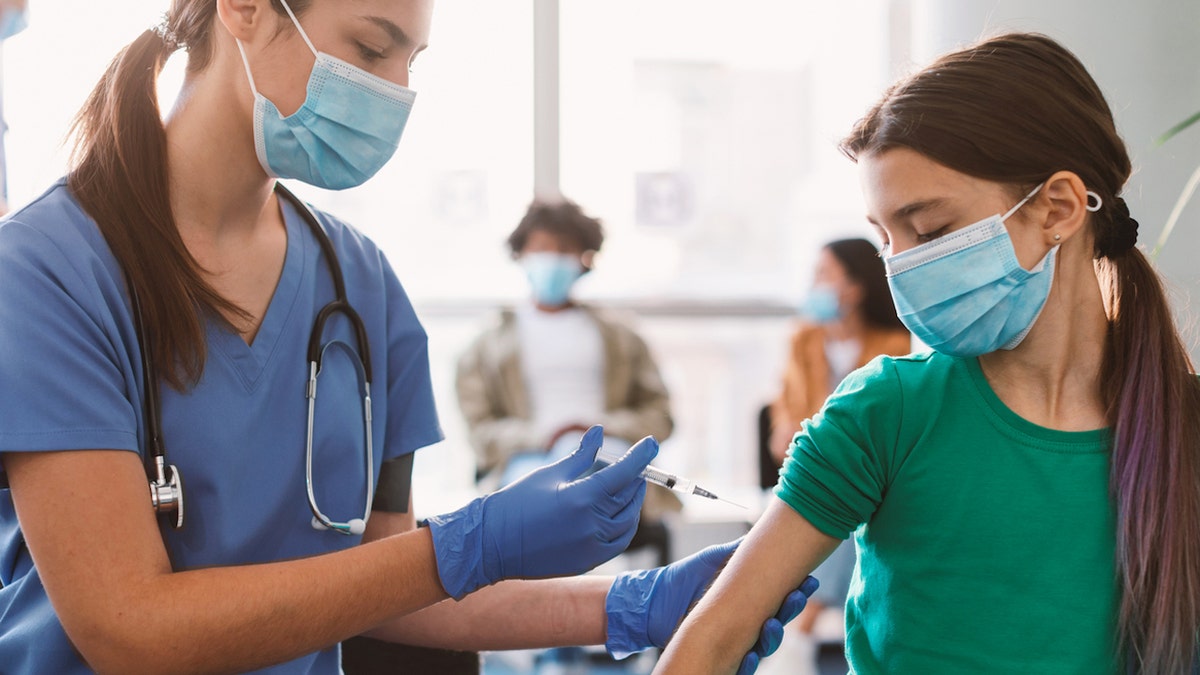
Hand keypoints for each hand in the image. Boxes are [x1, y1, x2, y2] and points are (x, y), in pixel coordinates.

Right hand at [427, 425, 654, 598]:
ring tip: (629, 488)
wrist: (493, 543)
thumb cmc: (518, 503)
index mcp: (581, 497)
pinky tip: (620, 514)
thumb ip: (581, 455)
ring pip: (628, 521)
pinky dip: (625, 526)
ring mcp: (591, 546)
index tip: (652, 443)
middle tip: (636, 466)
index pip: (623, 472)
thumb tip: (599, 431)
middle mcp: (591, 524)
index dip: (641, 456)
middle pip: (629, 496)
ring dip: (633, 502)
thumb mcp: (550, 473)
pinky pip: (618, 542)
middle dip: (636, 478)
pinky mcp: (587, 561)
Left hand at [605, 538, 818, 664]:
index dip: (796, 591)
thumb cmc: (684, 579)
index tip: (808, 579)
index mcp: (749, 601)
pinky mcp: (720, 659)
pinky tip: (751, 654)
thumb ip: (736, 551)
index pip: (780, 598)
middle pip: (778, 621)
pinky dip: (748, 662)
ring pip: (764, 646)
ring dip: (773, 637)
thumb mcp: (712, 560)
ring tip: (773, 624)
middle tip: (797, 596)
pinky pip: (740, 666)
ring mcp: (736, 642)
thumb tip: (761, 533)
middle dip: (790, 610)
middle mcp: (747, 623)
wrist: (653, 602)